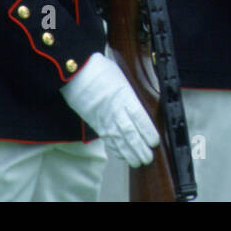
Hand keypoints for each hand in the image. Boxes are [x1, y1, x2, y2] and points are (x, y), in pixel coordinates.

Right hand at [59, 53, 159, 167]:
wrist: (75, 71)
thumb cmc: (99, 68)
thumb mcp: (121, 76)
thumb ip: (129, 90)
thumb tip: (137, 99)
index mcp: (124, 95)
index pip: (139, 117)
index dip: (147, 131)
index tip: (155, 142)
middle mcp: (115, 109)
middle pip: (129, 133)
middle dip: (139, 148)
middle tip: (148, 158)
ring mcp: (104, 117)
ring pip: (118, 139)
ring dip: (128, 152)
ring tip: (138, 161)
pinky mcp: (94, 121)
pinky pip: (106, 138)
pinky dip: (114, 148)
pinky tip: (121, 155)